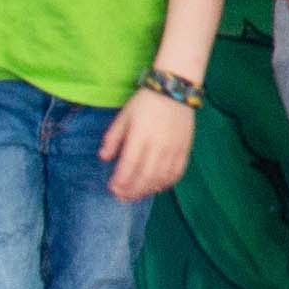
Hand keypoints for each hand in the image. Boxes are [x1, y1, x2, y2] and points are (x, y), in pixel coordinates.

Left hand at [101, 88, 197, 203]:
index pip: (129, 165)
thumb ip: (112, 138)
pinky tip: (156, 187)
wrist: (174, 91)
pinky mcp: (185, 150)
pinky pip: (176, 173)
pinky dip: (166, 184)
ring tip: (136, 195)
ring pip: (161, 178)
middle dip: (131, 190)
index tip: (111, 187)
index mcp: (140, 136)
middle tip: (121, 197)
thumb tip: (104, 158)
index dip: (120, 181)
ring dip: (147, 190)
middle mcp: (158, 145)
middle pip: (145, 176)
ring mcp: (174, 149)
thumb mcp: (123, 117)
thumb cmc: (145, 103)